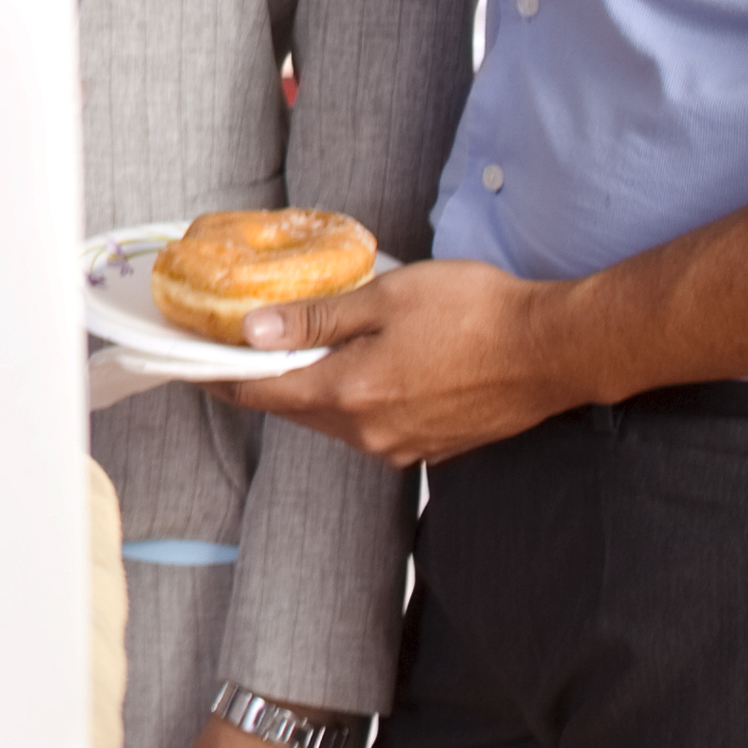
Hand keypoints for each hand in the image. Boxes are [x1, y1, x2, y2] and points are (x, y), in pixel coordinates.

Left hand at [228, 254, 581, 465]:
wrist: (555, 351)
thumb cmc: (476, 313)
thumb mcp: (385, 298)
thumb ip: (315, 319)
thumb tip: (252, 332)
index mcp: (349, 395)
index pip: (261, 393)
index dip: (221, 377)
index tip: (192, 365)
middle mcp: (368, 434)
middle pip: (295, 408)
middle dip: (264, 380)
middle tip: (239, 348)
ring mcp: (402, 447)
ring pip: (333, 420)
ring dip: (311, 389)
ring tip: (299, 351)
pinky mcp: (431, 448)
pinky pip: (371, 427)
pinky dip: (353, 401)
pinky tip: (360, 370)